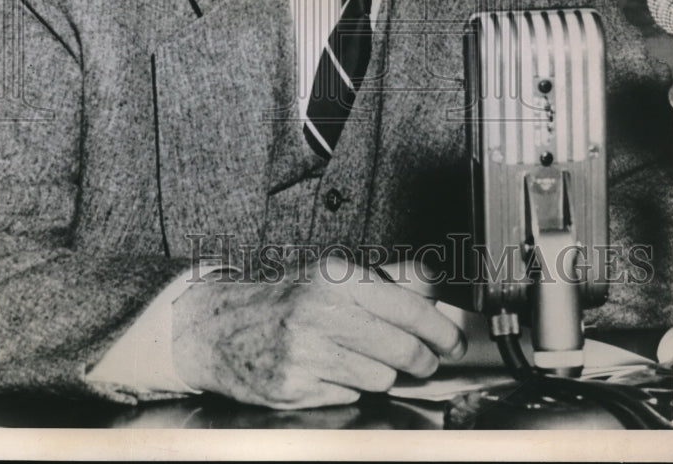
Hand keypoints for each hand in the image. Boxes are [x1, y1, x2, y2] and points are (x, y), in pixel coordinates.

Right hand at [171, 256, 466, 408]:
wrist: (219, 328)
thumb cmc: (282, 302)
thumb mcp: (329, 277)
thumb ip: (384, 278)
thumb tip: (432, 282)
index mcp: (335, 278)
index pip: (408, 306)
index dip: (441, 329)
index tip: (453, 340)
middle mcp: (321, 311)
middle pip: (403, 349)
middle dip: (423, 360)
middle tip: (425, 360)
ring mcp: (306, 352)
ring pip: (381, 377)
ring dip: (381, 374)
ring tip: (360, 360)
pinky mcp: (294, 387)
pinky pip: (350, 396)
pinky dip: (349, 389)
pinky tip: (331, 372)